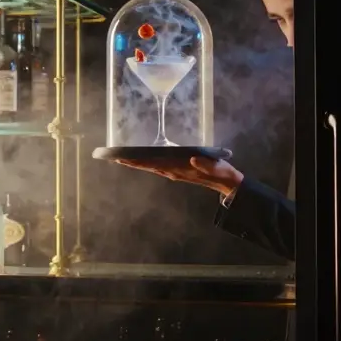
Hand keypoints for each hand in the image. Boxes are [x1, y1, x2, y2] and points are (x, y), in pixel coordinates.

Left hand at [113, 156, 243, 196]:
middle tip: (113, 157)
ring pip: (151, 167)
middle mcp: (173, 172)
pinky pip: (158, 166)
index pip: (154, 165)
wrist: (226, 182)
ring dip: (136, 163)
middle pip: (148, 166)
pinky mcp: (177, 171)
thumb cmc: (221, 173)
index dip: (138, 162)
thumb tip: (193, 160)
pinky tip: (141, 160)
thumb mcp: (216, 167)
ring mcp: (174, 172)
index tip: (123, 159)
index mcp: (179, 169)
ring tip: (121, 158)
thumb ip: (206, 164)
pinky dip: (146, 163)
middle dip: (131, 162)